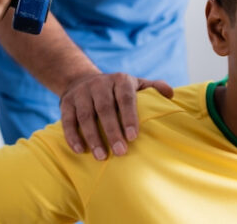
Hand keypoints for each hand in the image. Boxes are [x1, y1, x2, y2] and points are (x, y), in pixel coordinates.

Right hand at [60, 73, 174, 159]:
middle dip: (112, 131)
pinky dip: (72, 136)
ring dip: (93, 137)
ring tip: (101, 156)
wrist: (81, 79)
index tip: (133, 137)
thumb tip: (171, 95)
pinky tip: (80, 150)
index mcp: (120, 80)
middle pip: (105, 109)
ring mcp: (81, 93)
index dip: (129, 117)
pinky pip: (67, 120)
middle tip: (120, 152)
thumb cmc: (117, 89)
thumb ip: (153, 88)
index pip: (125, 98)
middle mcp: (99, 84)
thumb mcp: (135, 84)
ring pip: (85, 116)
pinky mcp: (66, 102)